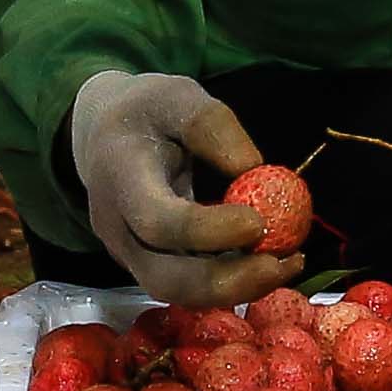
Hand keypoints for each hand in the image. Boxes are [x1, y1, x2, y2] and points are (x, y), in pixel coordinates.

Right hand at [67, 71, 300, 306]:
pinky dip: (231, 284)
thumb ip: (212, 127)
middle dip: (226, 282)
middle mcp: (116, 227)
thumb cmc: (146, 113)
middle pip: (164, 278)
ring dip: (236, 289)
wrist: (104, 136)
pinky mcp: (146, 266)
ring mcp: (127, 254)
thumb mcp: (178, 96)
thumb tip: (255, 170)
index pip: (156, 220)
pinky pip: (188, 288)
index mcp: (120, 177)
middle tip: (281, 263)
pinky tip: (270, 264)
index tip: (258, 222)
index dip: (208, 231)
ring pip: (178, 294)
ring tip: (287, 264)